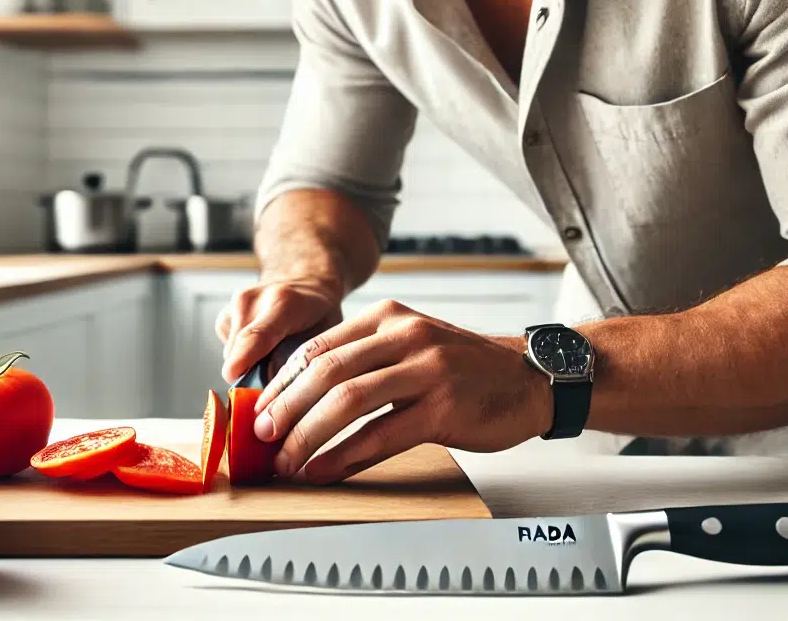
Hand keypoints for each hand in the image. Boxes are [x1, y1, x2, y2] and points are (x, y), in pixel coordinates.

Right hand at [216, 275, 343, 383]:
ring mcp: (235, 305)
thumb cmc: (319, 313)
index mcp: (283, 302)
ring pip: (231, 356)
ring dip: (247, 366)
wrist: (305, 282)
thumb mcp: (325, 336)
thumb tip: (274, 393)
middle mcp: (252, 300)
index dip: (242, 359)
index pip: (256, 334)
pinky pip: (228, 350)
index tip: (232, 376)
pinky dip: (242, 356)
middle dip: (252, 376)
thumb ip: (301, 362)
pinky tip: (262, 346)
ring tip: (273, 356)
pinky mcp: (224, 315)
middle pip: (239, 353)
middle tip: (276, 380)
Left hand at [251, 299, 552, 482]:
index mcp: (389, 318)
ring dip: (308, 435)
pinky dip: (344, 456)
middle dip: (287, 408)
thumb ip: (366, 359)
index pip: (319, 346)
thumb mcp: (412, 344)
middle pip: (326, 371)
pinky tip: (323, 470)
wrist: (526, 379)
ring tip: (287, 461)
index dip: (283, 380)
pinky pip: (380, 435)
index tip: (261, 408)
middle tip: (263, 436)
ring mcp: (426, 371)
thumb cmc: (462, 368)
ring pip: (348, 401)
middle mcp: (405, 336)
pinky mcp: (443, 409)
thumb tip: (305, 396)